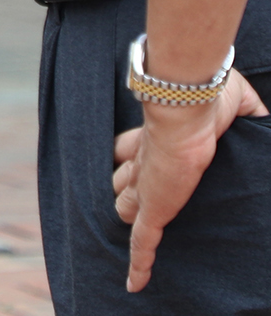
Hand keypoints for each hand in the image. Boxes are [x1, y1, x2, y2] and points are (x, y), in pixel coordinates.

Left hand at [112, 71, 266, 291]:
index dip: (133, 154)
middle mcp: (146, 161)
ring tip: (146, 220)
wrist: (190, 100)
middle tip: (147, 186)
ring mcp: (148, 186)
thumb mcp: (238, 103)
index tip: (141, 158)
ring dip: (133, 213)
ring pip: (126, 207)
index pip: (135, 150)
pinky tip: (135, 284)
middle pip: (123, 179)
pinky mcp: (152, 205)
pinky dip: (139, 263)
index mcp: (161, 136)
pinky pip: (143, 240)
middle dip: (128, 183)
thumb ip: (249, 115)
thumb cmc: (211, 95)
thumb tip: (264, 119)